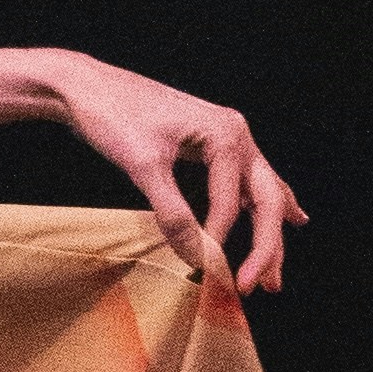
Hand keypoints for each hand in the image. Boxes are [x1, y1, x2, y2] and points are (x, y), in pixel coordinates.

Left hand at [50, 52, 303, 292]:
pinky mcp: (210, 143)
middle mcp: (236, 134)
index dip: (220, 242)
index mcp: (226, 135)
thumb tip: (197, 257)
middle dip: (267, 245)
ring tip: (271, 273)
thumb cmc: (111, 116)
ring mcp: (227, 136)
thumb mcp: (143, 167)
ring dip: (268, 232)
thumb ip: (173, 213)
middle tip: (264, 286)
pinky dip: (260, 204)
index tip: (210, 275)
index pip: (231, 203)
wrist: (84, 85)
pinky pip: (245, 180)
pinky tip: (288, 216)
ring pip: (260, 191)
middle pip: (265, 198)